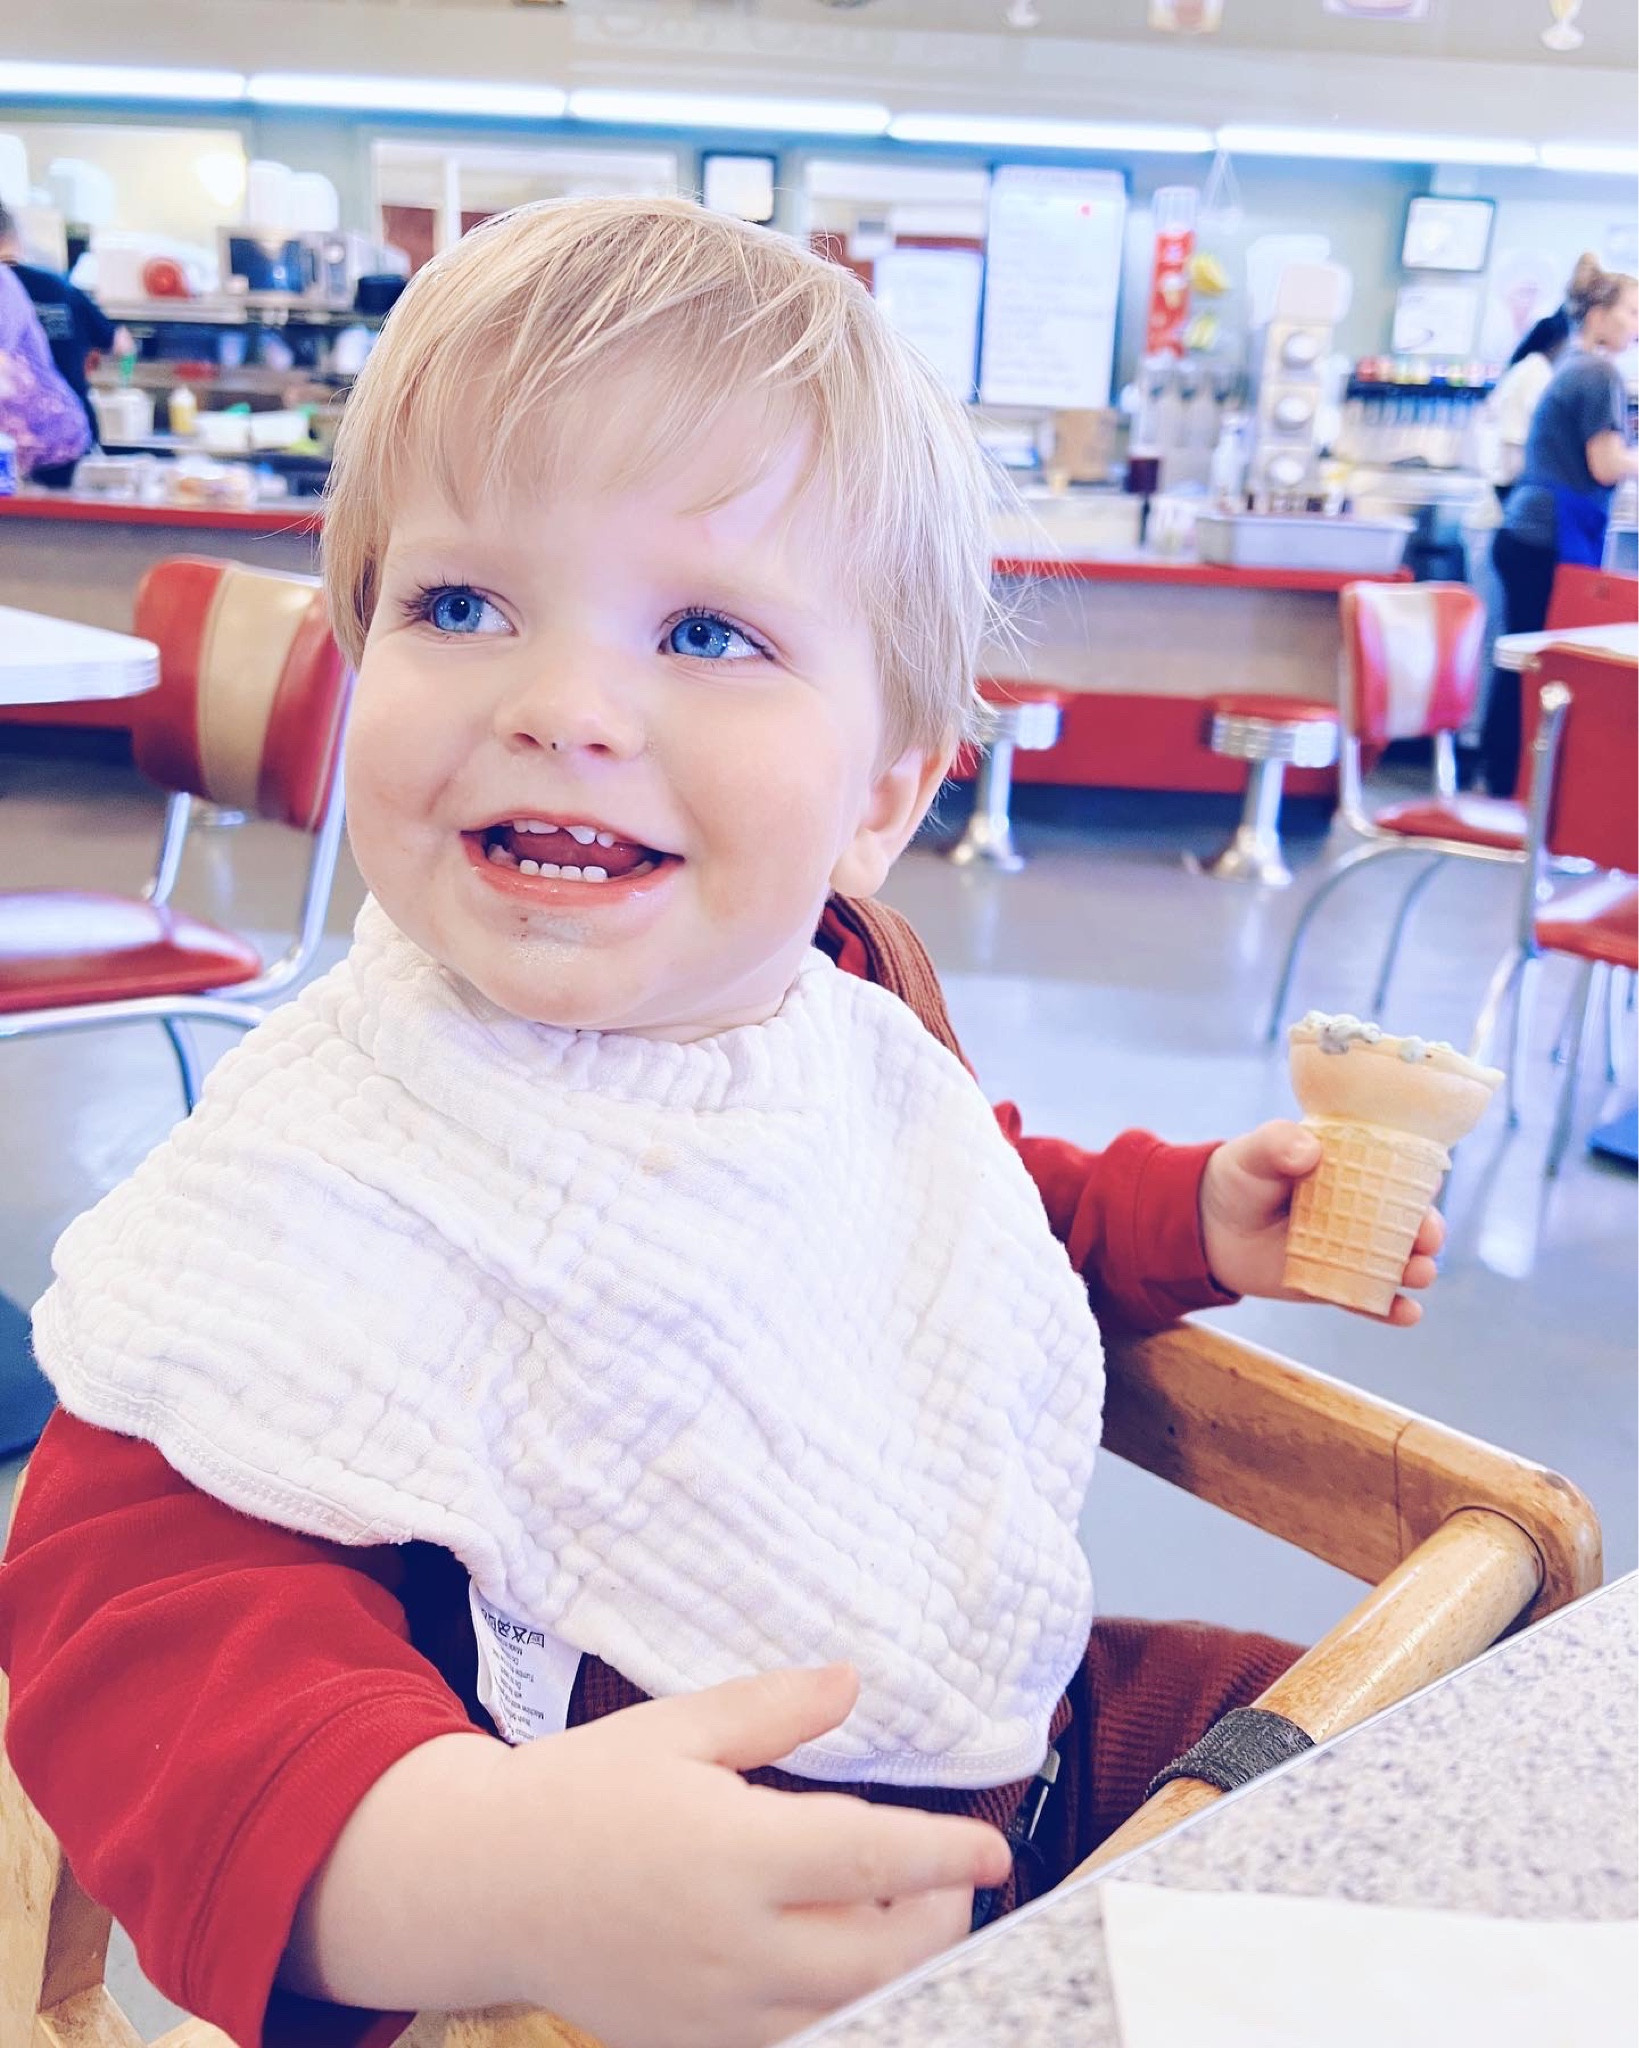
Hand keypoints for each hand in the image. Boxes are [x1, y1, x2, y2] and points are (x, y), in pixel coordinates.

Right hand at [507, 1663, 1008, 2045]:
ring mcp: (716, 2009)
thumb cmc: (582, 1793)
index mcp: (732, 1853)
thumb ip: (773, 1711)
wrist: (485, 1885)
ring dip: (898, 1967)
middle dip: (939, 1917)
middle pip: (882, 1956)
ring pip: (849, 2008)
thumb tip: (852, 1682)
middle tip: (954, 1876)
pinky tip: (841, 1954)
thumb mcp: (676, 1728)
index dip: (946, 1854)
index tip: (994, 1847)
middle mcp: (734, 1945)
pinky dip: (841, 2003)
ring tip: (905, 1911)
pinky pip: (797, 2036)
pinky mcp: (696, 2044)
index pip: (873, 1861)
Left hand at [1199, 1120, 1444, 1325]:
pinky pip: (1369, 1300)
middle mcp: (1363, 1210)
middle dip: (1428, 1230)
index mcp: (1354, 1168)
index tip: (1429, 1187)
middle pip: (1407, 1221)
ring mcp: (1352, 1251)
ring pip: (1396, 1263)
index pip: (1399, 1171)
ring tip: (1420, 1273)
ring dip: (1418, 1269)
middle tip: (1428, 1238)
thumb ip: (1278, 1143)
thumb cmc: (1240, 1178)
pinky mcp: (1337, 1284)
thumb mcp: (1255, 1152)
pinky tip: (1407, 1314)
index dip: (1419, 1179)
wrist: (1209, 1228)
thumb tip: (1309, 1151)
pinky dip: (1391, 1310)